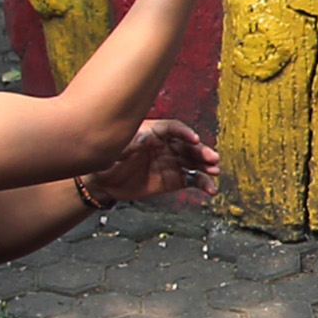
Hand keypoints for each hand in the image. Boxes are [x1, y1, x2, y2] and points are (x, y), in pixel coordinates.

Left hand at [86, 118, 218, 205]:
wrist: (103, 181)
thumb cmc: (107, 159)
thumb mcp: (116, 149)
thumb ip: (131, 144)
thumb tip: (144, 139)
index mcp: (154, 132)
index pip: (174, 129)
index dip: (184, 132)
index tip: (193, 139)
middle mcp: (167, 146)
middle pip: (188, 145)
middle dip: (201, 151)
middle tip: (212, 158)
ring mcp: (171, 163)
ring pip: (194, 162)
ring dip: (206, 166)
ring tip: (214, 171)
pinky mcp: (173, 180)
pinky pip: (192, 180)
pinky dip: (202, 183)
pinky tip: (210, 188)